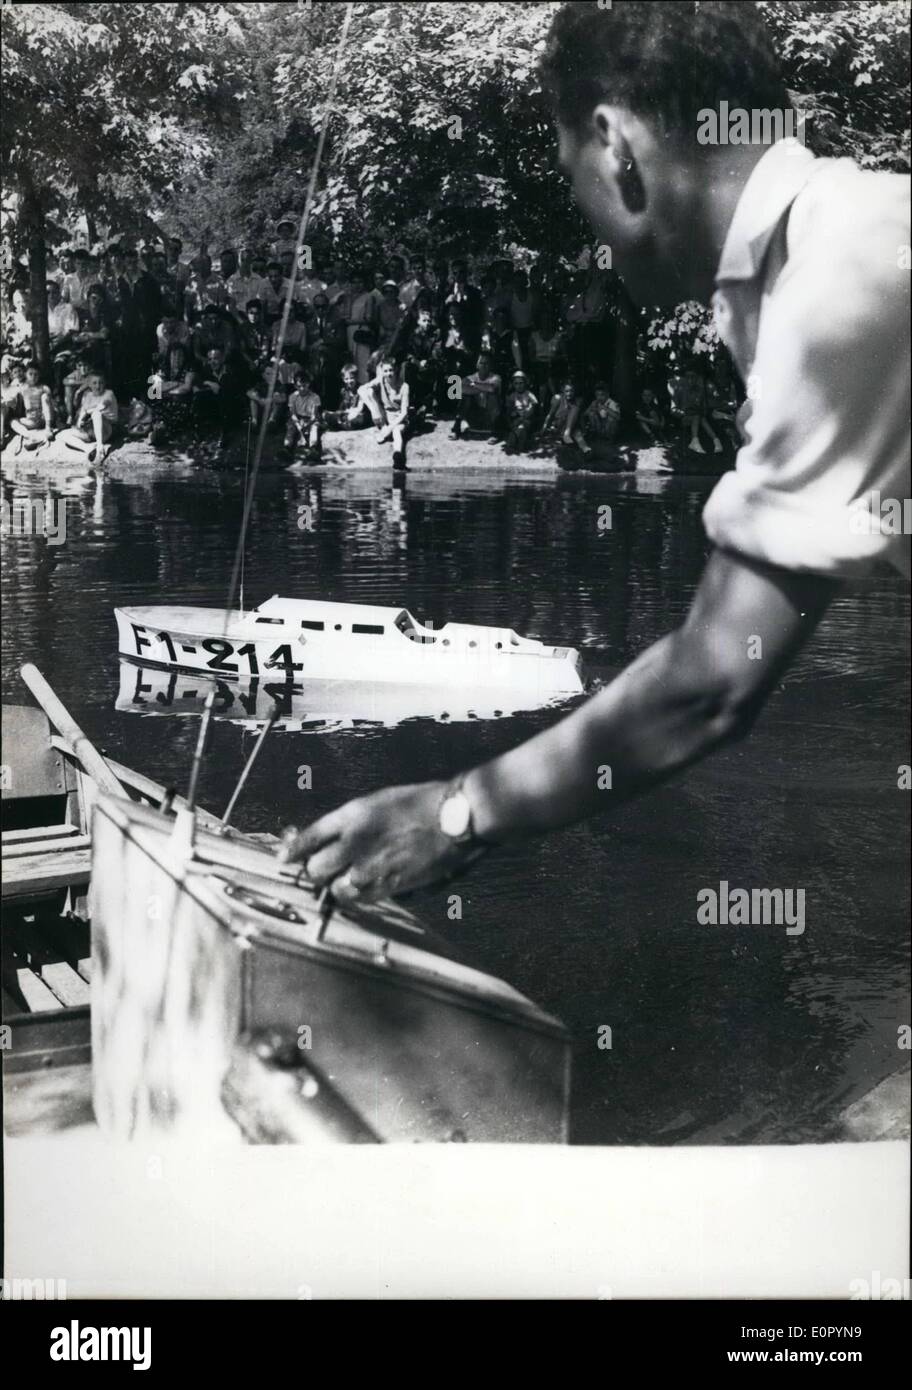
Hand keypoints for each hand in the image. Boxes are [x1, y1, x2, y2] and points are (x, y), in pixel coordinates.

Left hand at [278, 781, 483, 902]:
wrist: (455, 817)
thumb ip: (350, 822)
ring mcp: (370, 867)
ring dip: (336, 885)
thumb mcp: (379, 802)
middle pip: (315, 869)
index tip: (285, 857)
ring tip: (347, 878)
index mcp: (351, 816)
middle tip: (323, 868)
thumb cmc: (421, 804)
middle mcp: (355, 842)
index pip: (308, 837)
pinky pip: (359, 899)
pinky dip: (357, 895)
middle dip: (316, 870)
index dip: (292, 850)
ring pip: (334, 888)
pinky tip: (364, 886)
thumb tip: (326, 840)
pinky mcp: (388, 885)